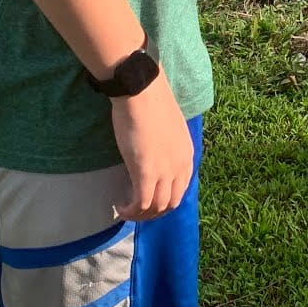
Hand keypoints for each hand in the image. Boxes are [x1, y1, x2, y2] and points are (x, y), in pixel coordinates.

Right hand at [110, 74, 193, 221]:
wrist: (141, 91)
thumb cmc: (151, 103)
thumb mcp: (169, 129)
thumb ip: (167, 147)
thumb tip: (155, 157)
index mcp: (187, 155)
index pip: (181, 190)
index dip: (164, 200)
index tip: (148, 200)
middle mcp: (181, 166)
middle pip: (171, 203)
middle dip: (153, 213)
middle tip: (136, 210)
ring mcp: (165, 171)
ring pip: (156, 207)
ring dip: (140, 215)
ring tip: (125, 209)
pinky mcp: (146, 172)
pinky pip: (141, 203)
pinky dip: (131, 210)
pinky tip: (120, 206)